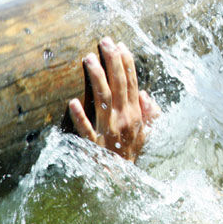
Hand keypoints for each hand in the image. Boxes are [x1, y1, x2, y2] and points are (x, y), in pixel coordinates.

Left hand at [68, 37, 159, 161]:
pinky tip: (73, 102)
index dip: (126, 63)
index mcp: (136, 114)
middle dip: (112, 61)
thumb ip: (149, 112)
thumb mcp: (147, 132)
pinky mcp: (94, 145)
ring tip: (88, 58)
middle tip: (104, 42)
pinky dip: (80, 117)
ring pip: (103, 99)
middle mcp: (124, 119)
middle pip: (118, 85)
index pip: (131, 83)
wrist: (121, 181)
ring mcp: (109, 132)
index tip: (120, 45)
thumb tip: (144, 93)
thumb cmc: (130, 153)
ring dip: (96, 78)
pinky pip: (86, 130)